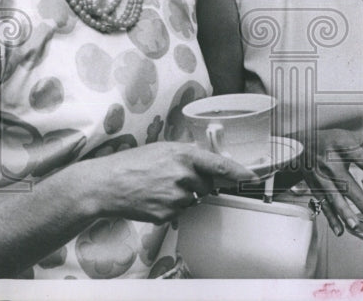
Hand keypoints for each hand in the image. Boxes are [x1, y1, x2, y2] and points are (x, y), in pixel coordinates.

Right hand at [83, 142, 258, 223]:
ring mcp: (176, 197)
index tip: (254, 178)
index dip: (240, 173)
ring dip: (182, 196)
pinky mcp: (167, 214)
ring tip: (159, 187)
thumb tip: (208, 160)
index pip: (220, 166)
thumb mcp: (163, 148)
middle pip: (207, 186)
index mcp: (185, 155)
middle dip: (197, 184)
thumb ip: (187, 153)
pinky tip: (154, 198)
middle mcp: (184, 176)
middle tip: (173, 178)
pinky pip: (179, 212)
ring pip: (193, 200)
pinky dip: (170, 207)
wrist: (107, 184)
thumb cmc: (133, 163)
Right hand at [302, 129, 362, 235]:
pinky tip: (340, 230)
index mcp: (340, 146)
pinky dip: (331, 218)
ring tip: (355, 225)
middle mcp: (330, 163)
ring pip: (333, 197)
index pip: (353, 152)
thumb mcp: (348, 136)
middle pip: (344, 181)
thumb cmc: (330, 141)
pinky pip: (324, 205)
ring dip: (344, 212)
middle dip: (357, 198)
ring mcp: (321, 178)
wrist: (301, 145)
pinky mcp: (316, 189)